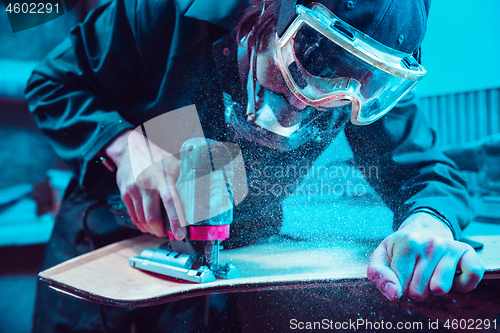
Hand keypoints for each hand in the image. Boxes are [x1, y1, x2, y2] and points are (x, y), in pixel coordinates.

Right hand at [105, 129, 186, 238]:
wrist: (130, 150)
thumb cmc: (157, 159)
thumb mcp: (174, 165)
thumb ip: (185, 180)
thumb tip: (201, 195)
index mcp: (163, 177)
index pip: (170, 201)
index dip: (176, 220)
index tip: (180, 234)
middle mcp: (147, 184)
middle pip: (152, 217)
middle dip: (161, 231)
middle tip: (169, 234)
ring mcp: (134, 190)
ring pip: (142, 220)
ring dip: (151, 230)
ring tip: (159, 231)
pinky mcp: (125, 194)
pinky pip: (133, 216)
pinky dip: (141, 225)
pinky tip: (147, 226)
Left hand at [367, 213, 484, 300]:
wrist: (423, 231)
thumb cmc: (400, 249)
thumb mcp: (381, 257)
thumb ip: (378, 275)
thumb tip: (394, 294)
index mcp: (408, 242)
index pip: (401, 284)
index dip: (399, 285)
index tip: (400, 273)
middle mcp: (431, 243)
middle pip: (419, 291)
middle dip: (414, 289)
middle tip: (415, 274)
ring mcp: (451, 247)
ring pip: (440, 289)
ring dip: (433, 289)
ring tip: (430, 274)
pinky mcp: (468, 253)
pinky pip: (471, 278)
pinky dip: (462, 286)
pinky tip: (451, 277)